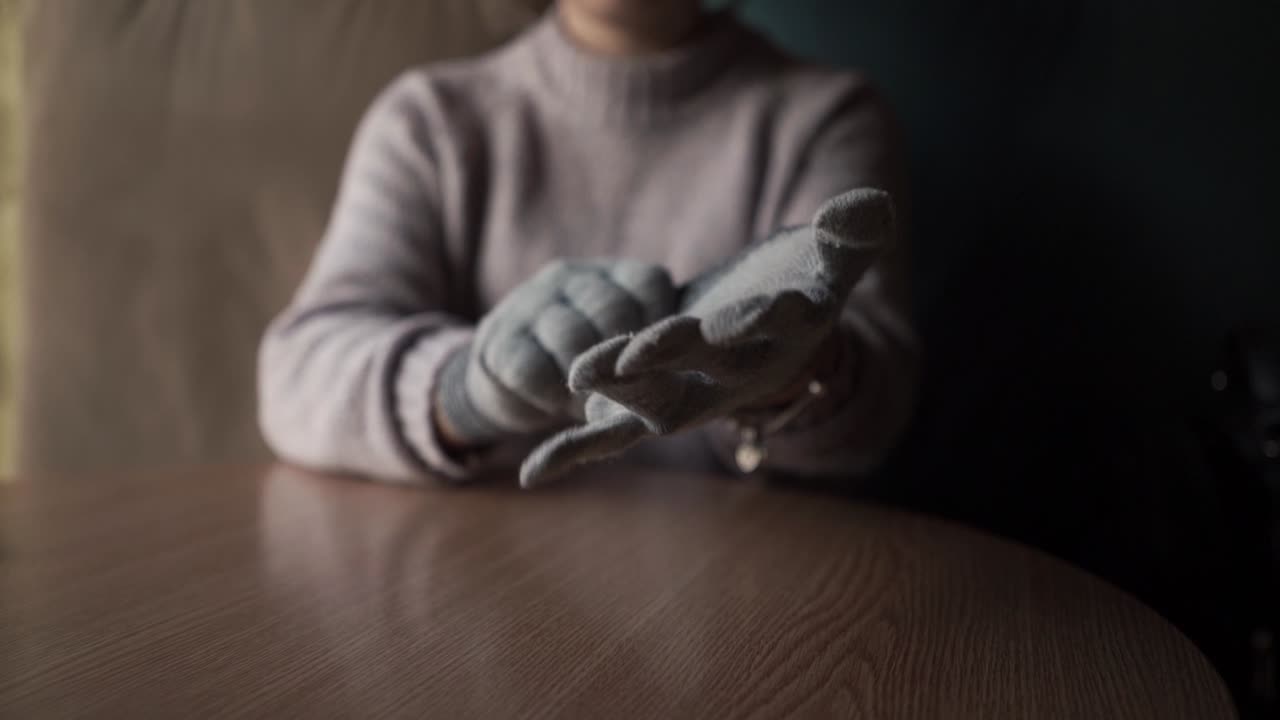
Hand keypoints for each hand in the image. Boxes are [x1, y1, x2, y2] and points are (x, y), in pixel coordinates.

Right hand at [434, 259, 675, 447]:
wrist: (512, 376)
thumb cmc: (594, 369)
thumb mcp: (630, 355)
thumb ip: (659, 354)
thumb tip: (695, 369)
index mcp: (616, 275)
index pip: (649, 284)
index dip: (659, 331)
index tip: (660, 367)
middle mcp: (573, 277)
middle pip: (611, 309)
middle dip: (621, 361)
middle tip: (622, 394)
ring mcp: (532, 301)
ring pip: (570, 337)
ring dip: (584, 382)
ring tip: (587, 402)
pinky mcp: (497, 336)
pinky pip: (529, 368)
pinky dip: (546, 394)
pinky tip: (550, 402)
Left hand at [519, 188, 895, 486]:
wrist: (768, 329)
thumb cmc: (805, 282)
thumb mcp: (833, 259)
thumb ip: (851, 238)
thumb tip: (866, 208)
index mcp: (782, 335)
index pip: (769, 326)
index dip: (752, 322)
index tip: (733, 317)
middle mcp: (735, 374)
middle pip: (702, 371)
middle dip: (665, 362)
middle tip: (629, 356)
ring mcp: (691, 389)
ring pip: (650, 402)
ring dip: (616, 393)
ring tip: (576, 376)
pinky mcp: (651, 392)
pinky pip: (612, 428)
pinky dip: (576, 448)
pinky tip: (533, 471)